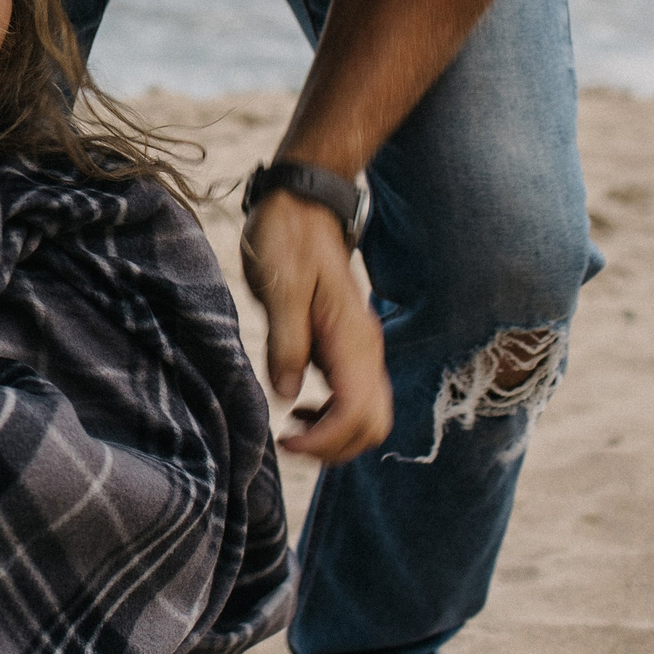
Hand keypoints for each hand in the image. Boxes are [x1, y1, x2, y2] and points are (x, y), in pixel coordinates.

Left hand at [241, 194, 391, 460]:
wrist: (302, 206)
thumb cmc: (287, 240)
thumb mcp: (280, 289)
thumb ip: (286, 344)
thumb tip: (288, 395)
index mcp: (352, 339)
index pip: (357, 414)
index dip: (325, 440)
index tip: (286, 440)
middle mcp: (366, 348)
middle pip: (374, 425)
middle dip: (336, 447)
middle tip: (290, 444)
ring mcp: (361, 347)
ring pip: (369, 414)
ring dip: (337, 435)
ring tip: (294, 431)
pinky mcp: (349, 345)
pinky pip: (356, 396)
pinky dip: (335, 416)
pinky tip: (302, 406)